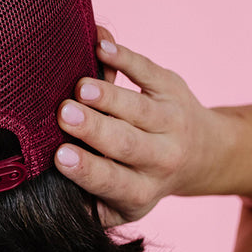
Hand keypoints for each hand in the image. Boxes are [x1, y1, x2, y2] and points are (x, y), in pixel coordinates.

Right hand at [54, 34, 223, 227]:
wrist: (201, 155)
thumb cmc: (141, 179)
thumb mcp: (122, 203)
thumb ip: (90, 202)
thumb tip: (50, 193)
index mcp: (141, 190)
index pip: (112, 180)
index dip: (87, 168)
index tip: (61, 155)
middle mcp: (161, 158)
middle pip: (126, 142)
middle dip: (94, 128)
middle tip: (65, 114)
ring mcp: (170, 121)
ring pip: (138, 108)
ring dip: (109, 96)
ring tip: (82, 88)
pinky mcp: (171, 88)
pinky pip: (148, 71)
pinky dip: (125, 57)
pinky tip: (101, 47)